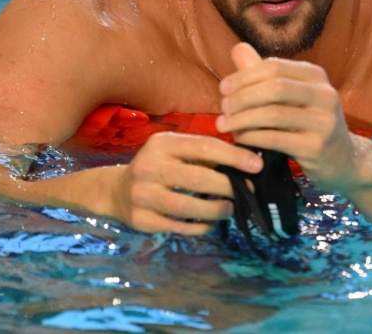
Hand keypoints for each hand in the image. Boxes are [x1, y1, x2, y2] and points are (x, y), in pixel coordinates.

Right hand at [110, 132, 262, 234]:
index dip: (233, 156)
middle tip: (247, 190)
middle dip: (228, 186)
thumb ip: (204, 153)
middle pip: (198, 178)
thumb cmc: (157, 167)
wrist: (116, 191)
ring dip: (217, 209)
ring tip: (230, 208)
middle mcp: (148, 167)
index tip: (256, 165)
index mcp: (161, 144)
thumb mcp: (174, 151)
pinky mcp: (142, 220)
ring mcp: (143, 195)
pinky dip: (201, 226)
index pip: (204, 147)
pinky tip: (210, 222)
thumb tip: (245, 160)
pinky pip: (180, 227)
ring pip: (189, 207)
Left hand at [216, 43, 357, 187]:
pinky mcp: (317, 147)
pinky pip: (275, 139)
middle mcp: (324, 94)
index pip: (274, 66)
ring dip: (241, 119)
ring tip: (223, 125)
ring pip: (273, 114)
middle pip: (274, 87)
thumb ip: (263, 75)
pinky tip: (239, 139)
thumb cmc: (309, 124)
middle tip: (223, 108)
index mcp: (316, 76)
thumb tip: (237, 49)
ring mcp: (324, 121)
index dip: (244, 76)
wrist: (344, 160)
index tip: (223, 88)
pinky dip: (251, 137)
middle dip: (242, 97)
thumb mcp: (291, 97)